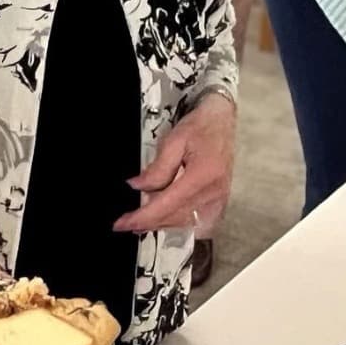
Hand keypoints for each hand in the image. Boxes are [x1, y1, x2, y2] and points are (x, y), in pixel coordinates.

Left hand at [113, 93, 235, 234]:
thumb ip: (157, 168)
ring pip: (185, 223)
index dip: (143, 217)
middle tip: (126, 222)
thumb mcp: (173, 141)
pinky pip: (196, 221)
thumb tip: (138, 186)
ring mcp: (219, 199)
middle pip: (175, 218)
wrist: (222, 121)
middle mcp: (214, 193)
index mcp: (202, 177)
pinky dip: (176, 220)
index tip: (123, 223)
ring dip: (161, 223)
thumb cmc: (201, 127)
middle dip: (148, 223)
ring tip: (140, 218)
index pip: (166, 205)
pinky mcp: (219, 201)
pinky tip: (162, 215)